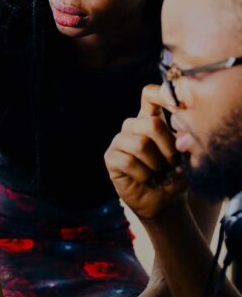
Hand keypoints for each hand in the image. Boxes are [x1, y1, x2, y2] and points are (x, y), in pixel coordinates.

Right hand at [104, 85, 187, 218]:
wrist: (163, 201)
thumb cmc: (175, 176)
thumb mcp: (186, 157)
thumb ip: (184, 143)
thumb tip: (181, 138)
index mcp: (151, 119)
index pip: (149, 95)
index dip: (160, 94)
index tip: (176, 106)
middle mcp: (133, 127)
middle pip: (151, 123)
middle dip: (168, 147)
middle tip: (173, 163)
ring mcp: (119, 141)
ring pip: (140, 144)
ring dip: (157, 164)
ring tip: (160, 174)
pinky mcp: (110, 157)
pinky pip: (128, 161)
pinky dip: (143, 174)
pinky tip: (146, 179)